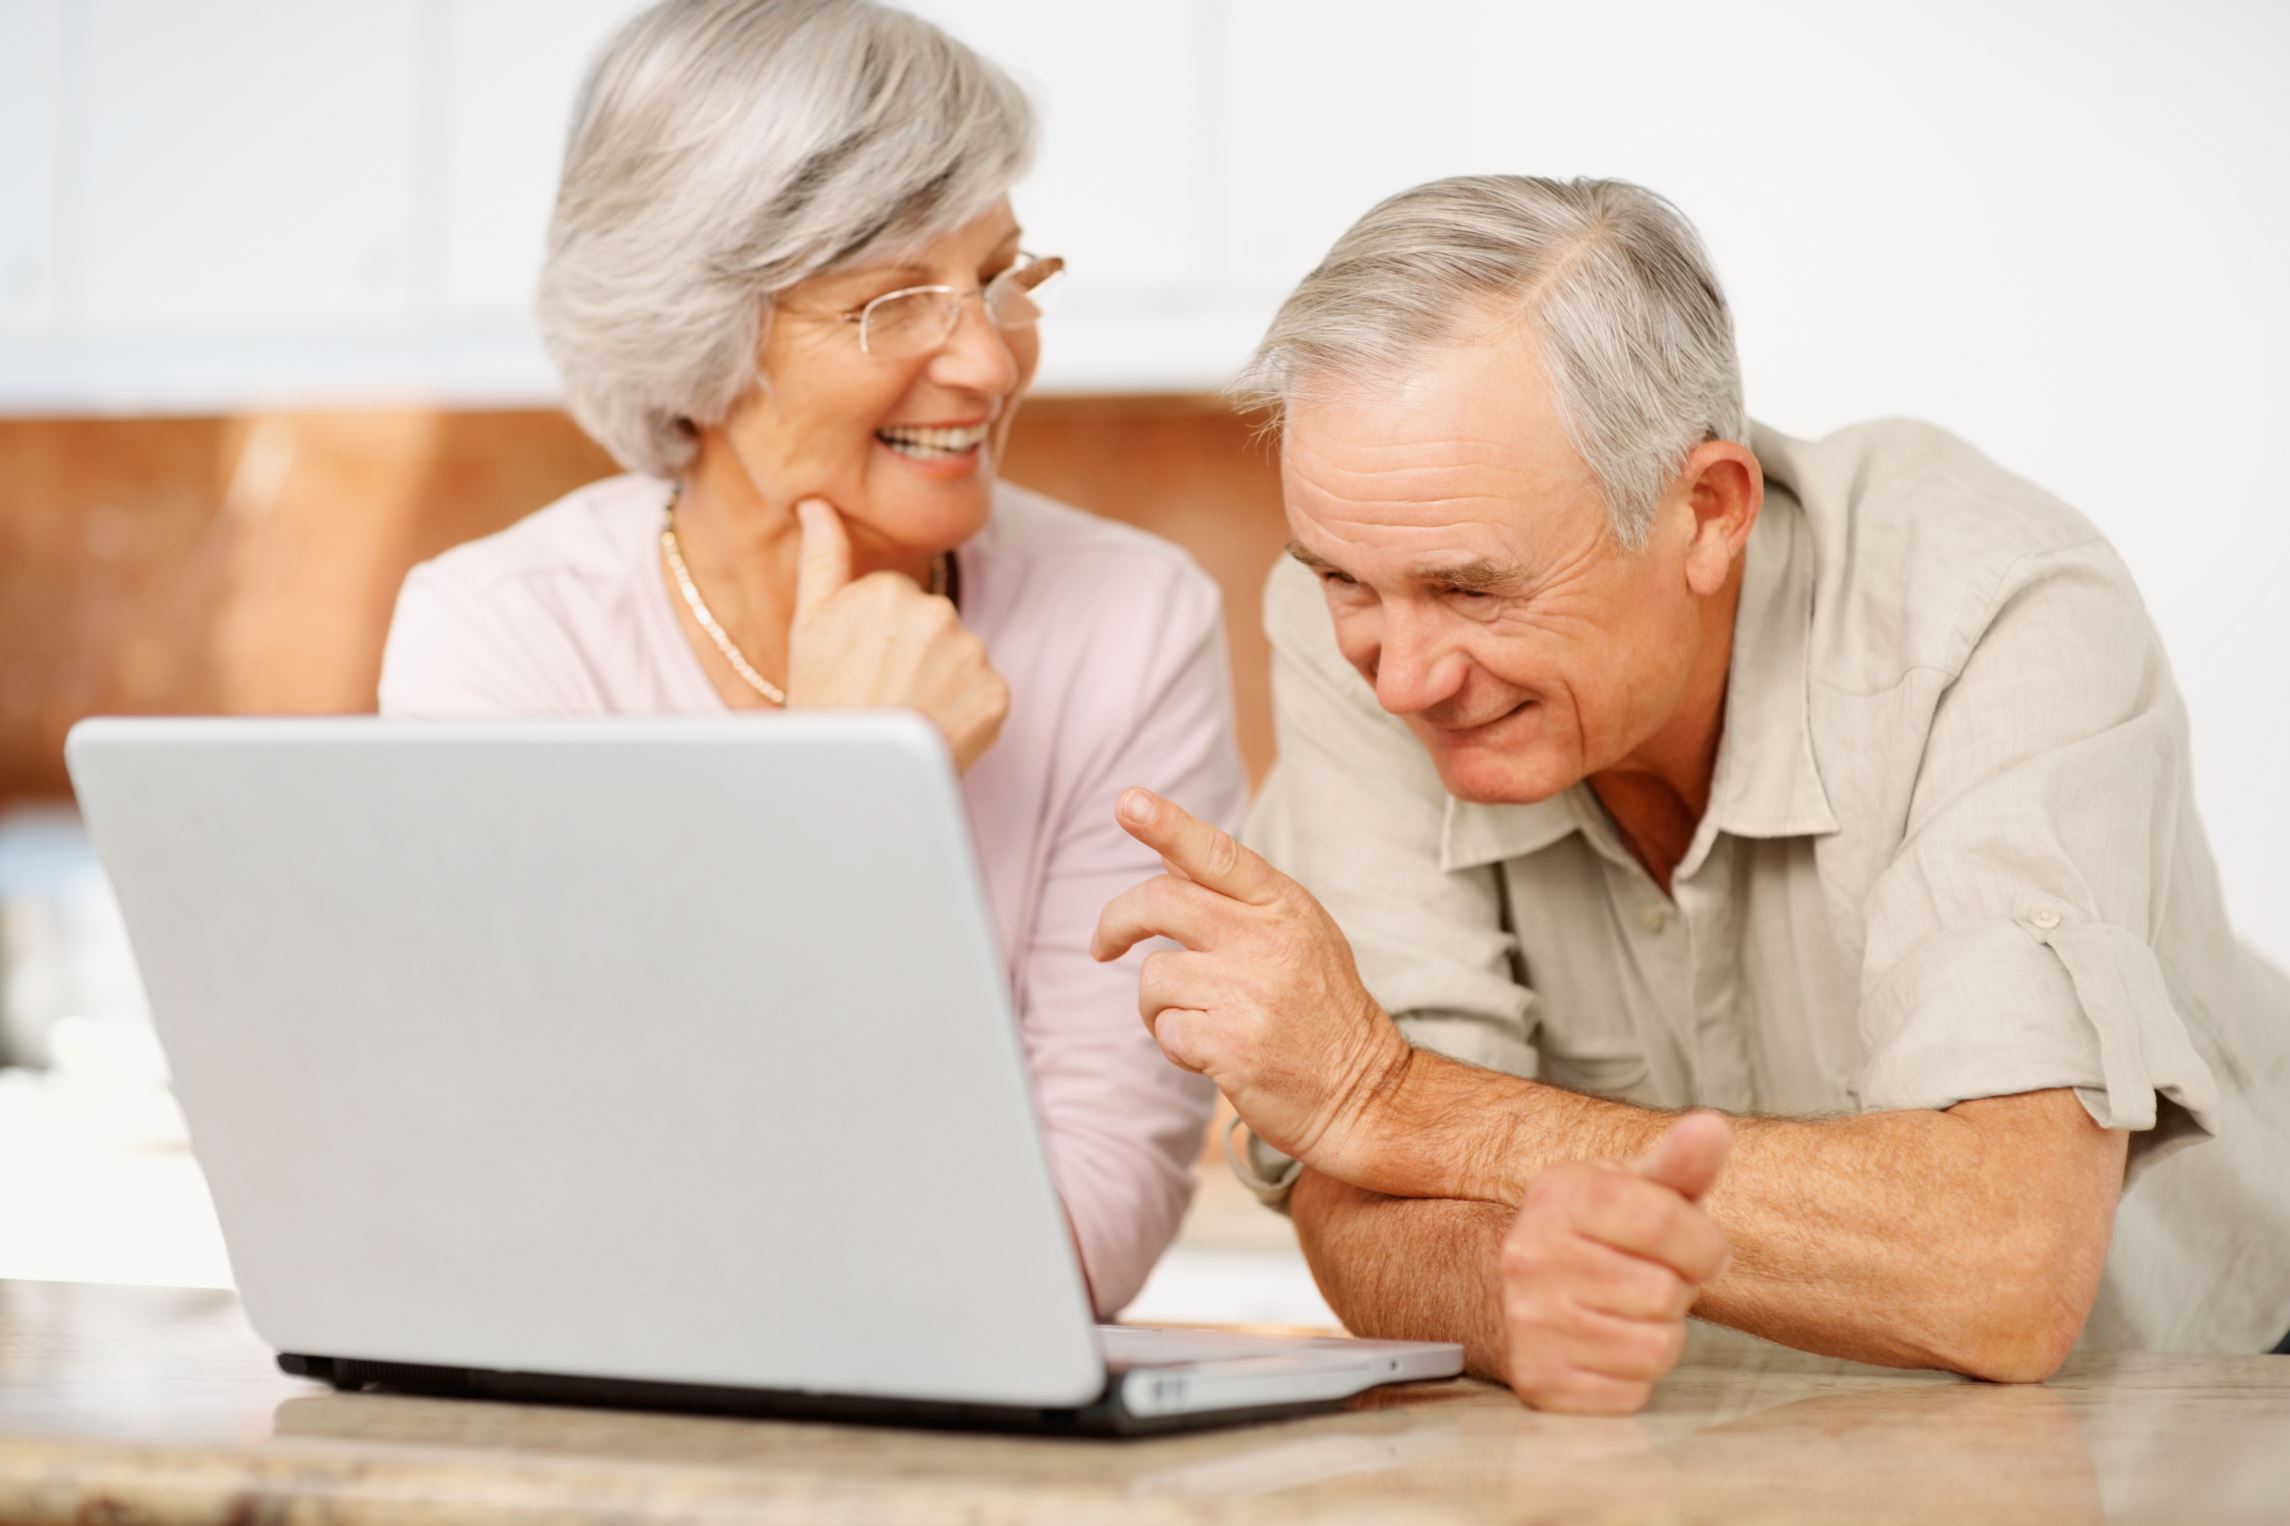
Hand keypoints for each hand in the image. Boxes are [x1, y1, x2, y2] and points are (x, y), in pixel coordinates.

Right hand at [785, 498, 1008, 772]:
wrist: (854, 780)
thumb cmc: (824, 700)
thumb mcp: (809, 624)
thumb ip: (822, 556)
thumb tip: (817, 502)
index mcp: (891, 591)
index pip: (895, 599)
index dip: (875, 635)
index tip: (859, 664)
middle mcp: (939, 614)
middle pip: (931, 624)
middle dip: (911, 652)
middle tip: (881, 690)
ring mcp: (973, 656)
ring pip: (960, 656)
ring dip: (940, 680)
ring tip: (906, 710)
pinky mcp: (998, 695)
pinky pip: (984, 692)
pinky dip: (965, 710)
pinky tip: (934, 727)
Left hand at [1090, 787, 1409, 1174]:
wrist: (1365, 1096)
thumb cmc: (1323, 1014)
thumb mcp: (1299, 937)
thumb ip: (1238, 898)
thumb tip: (1169, 859)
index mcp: (1284, 906)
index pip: (1216, 853)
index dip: (1166, 825)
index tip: (1127, 802)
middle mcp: (1267, 940)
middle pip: (1160, 904)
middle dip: (1116, 922)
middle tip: (1102, 946)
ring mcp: (1249, 993)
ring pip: (1153, 976)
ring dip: (1160, 1006)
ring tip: (1203, 1023)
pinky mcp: (1231, 1045)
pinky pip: (1164, 1030)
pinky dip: (1176, 1046)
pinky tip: (1214, 1055)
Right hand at [1500, 1111, 1732, 1414]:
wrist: (1506, 1289)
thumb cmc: (1590, 1235)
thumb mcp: (1629, 1188)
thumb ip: (1678, 1163)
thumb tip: (1713, 1128)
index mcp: (1558, 1195)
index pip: (1663, 1219)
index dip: (1703, 1243)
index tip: (1701, 1249)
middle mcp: (1532, 1256)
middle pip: (1665, 1290)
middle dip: (1676, 1290)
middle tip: (1648, 1278)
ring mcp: (1530, 1321)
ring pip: (1656, 1348)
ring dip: (1659, 1334)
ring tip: (1629, 1311)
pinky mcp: (1540, 1380)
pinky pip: (1632, 1392)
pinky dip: (1633, 1375)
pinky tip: (1607, 1345)